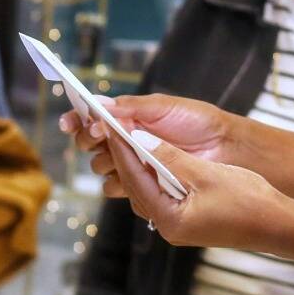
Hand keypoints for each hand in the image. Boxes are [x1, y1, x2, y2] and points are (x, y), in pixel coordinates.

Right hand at [58, 93, 238, 185]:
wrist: (224, 147)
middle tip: (100, 134)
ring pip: (101, 167)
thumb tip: (99, 106)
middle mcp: (126, 140)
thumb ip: (130, 107)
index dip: (77, 120)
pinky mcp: (144, 185)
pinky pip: (119, 187)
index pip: (91, 118)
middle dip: (89, 139)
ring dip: (105, 161)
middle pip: (90, 144)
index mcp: (127, 117)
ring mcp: (134, 163)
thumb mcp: (163, 106)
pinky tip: (131, 174)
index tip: (69, 122)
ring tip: (120, 153)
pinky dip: (120, 181)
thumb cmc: (197, 121)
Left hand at [97, 131, 293, 254]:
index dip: (123, 150)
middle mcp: (168, 227)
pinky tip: (155, 158)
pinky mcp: (188, 222)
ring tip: (132, 139)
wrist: (278, 224)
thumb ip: (170, 157)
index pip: (135, 179)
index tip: (114, 127)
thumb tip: (140, 139)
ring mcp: (178, 226)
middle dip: (127, 158)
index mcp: (170, 219)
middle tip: (118, 128)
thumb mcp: (206, 174)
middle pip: (137, 187)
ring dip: (141, 166)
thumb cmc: (248, 201)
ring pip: (148, 191)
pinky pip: (163, 195)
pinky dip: (157, 176)